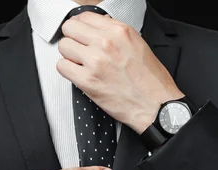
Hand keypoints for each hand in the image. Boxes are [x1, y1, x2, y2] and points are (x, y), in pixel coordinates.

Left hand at [57, 11, 183, 133]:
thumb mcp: (138, 44)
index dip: (81, 26)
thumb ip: (116, 33)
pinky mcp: (87, 81)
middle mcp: (106, 43)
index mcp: (119, 31)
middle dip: (73, 38)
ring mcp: (95, 62)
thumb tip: (100, 25)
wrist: (155, 105)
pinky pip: (62, 67)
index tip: (82, 34)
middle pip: (70, 28)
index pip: (85, 17)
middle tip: (79, 49)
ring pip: (64, 46)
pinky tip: (79, 74)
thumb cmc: (150, 80)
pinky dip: (68, 70)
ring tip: (81, 63)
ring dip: (70, 55)